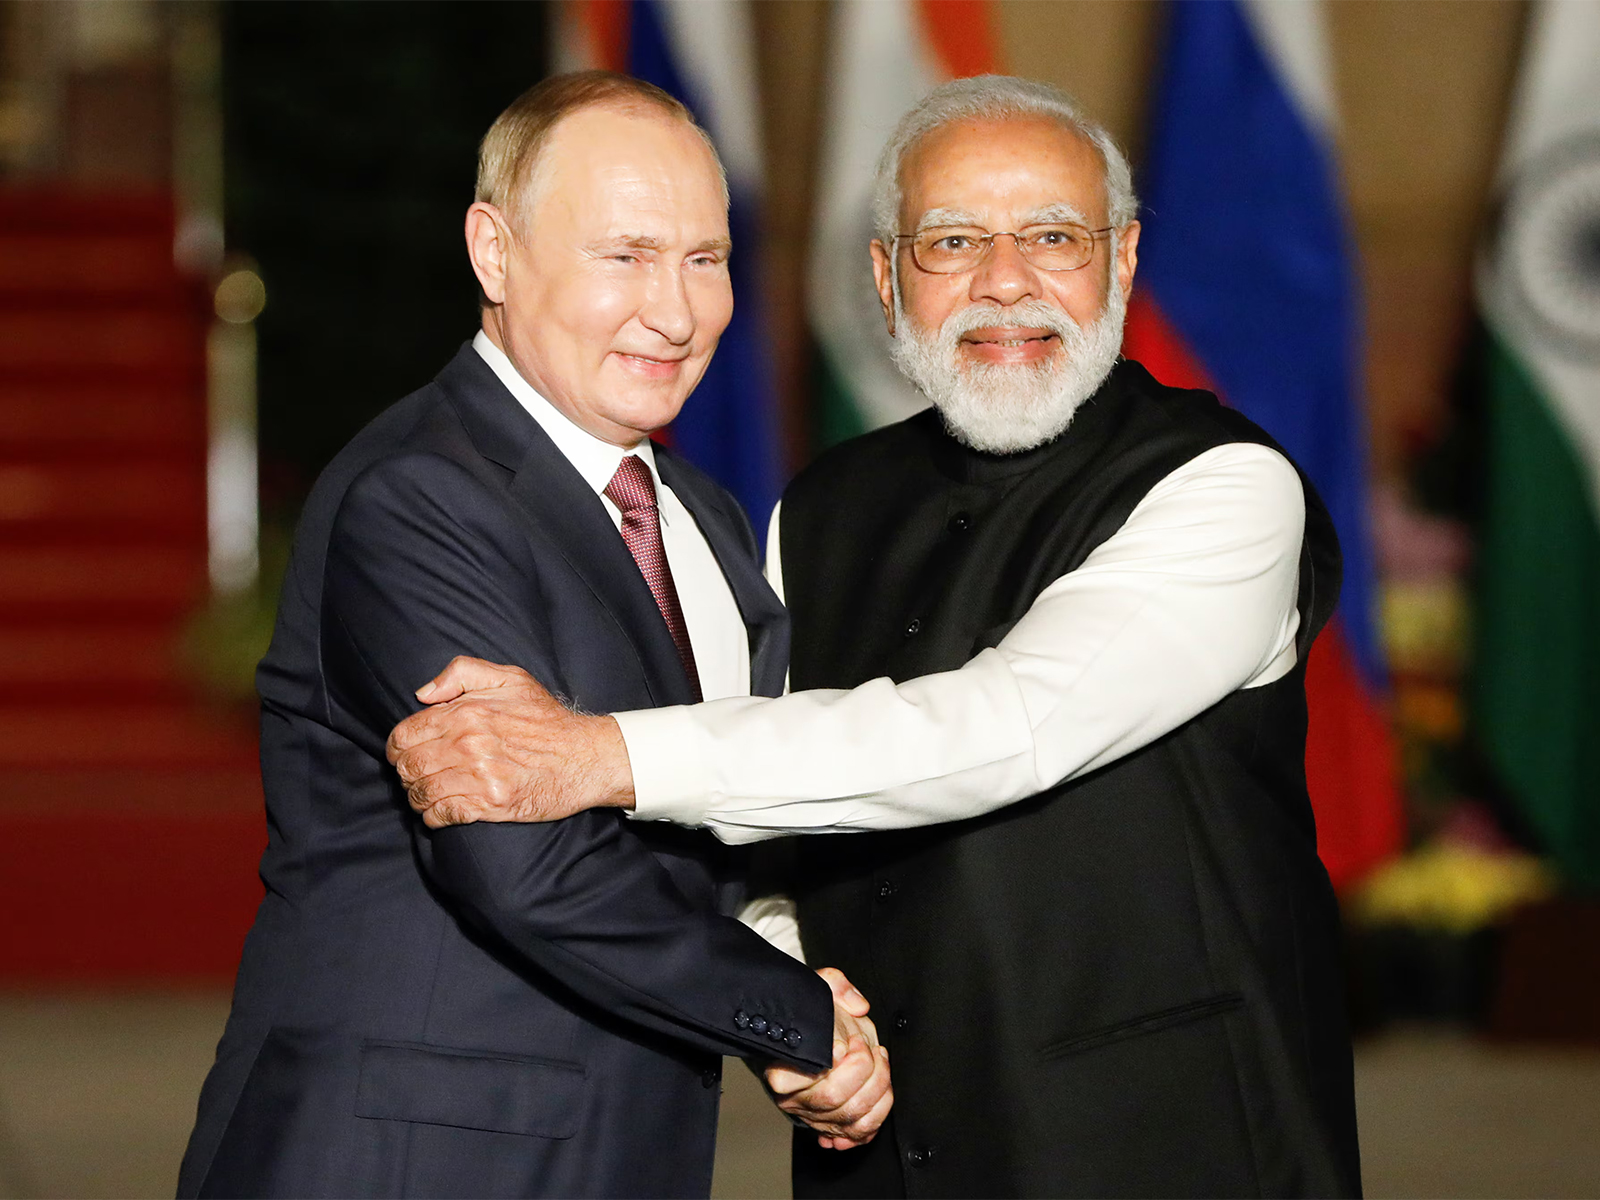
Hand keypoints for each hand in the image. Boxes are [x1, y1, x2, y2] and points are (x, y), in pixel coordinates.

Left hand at [386, 656, 635, 828]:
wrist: (584, 756)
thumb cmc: (546, 718)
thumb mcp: (510, 678)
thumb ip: (462, 673)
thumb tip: (423, 694)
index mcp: (465, 714)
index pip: (404, 735)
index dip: (397, 747)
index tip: (405, 753)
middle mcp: (467, 745)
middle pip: (408, 767)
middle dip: (406, 773)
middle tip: (417, 775)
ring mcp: (478, 777)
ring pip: (421, 794)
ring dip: (418, 797)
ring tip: (428, 794)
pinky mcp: (489, 805)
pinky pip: (442, 816)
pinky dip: (434, 816)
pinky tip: (441, 811)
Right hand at [765, 968, 892, 1149]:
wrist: (808, 1036)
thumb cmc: (810, 1015)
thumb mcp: (818, 987)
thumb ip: (837, 985)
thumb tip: (858, 1006)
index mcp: (779, 1064)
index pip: (792, 1076)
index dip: (829, 1060)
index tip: (843, 1043)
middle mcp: (792, 1096)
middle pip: (831, 1096)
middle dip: (862, 1069)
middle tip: (866, 1046)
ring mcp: (811, 1114)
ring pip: (850, 1116)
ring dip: (876, 1086)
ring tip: (878, 1060)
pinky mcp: (830, 1125)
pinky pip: (859, 1132)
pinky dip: (877, 1114)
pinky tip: (880, 1091)